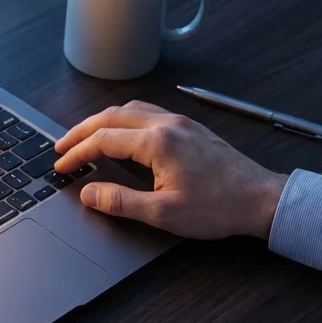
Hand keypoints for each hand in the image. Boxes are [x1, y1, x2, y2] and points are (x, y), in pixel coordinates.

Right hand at [53, 101, 288, 239]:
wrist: (260, 199)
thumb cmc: (217, 208)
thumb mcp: (163, 213)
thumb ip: (120, 201)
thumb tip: (89, 193)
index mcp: (157, 142)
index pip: (103, 140)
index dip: (77, 153)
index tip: (61, 166)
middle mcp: (167, 124)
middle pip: (112, 116)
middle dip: (81, 130)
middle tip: (61, 146)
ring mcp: (180, 123)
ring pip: (130, 109)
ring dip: (102, 121)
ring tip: (85, 137)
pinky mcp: (190, 128)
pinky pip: (148, 112)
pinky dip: (124, 119)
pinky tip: (122, 132)